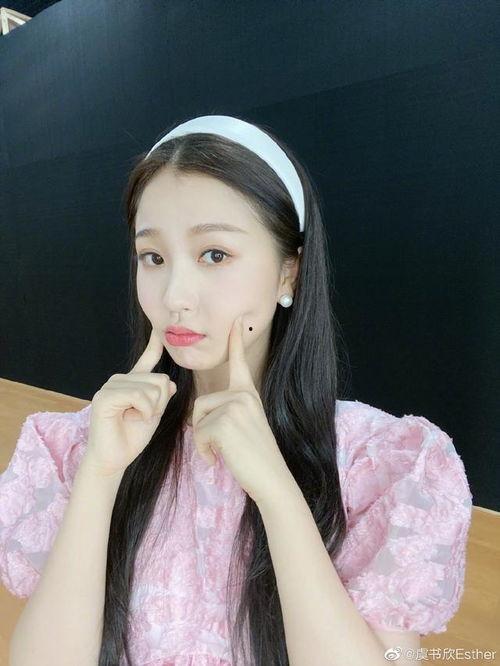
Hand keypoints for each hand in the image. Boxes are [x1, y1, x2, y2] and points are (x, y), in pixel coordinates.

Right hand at [85, 329, 176, 476]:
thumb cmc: (132, 438)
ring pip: (151, 388)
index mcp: (132, 382)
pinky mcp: (105, 396)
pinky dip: (143, 410)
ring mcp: (111, 386)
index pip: (147, 359)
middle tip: (142, 417)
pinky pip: (139, 395)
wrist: (114, 459)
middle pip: (159, 379)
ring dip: (150, 409)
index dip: (154, 344)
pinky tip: (133, 418)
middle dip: (159, 403)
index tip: (159, 329)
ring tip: (135, 419)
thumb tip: (170, 382)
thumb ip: (161, 396)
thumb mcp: (154, 414)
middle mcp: (120, 379)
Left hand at [192, 315, 293, 505]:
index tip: (237, 319)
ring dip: (203, 441)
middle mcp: (243, 395)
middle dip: (202, 429)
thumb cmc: (256, 458)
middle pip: (201, 403)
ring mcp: (234, 406)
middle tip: (222, 448)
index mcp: (249, 394)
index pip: (240, 362)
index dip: (236, 341)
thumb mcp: (246, 425)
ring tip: (222, 453)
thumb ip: (229, 411)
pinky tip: (218, 460)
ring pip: (197, 419)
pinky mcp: (224, 422)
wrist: (271, 478)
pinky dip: (203, 451)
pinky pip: (198, 433)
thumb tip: (204, 411)